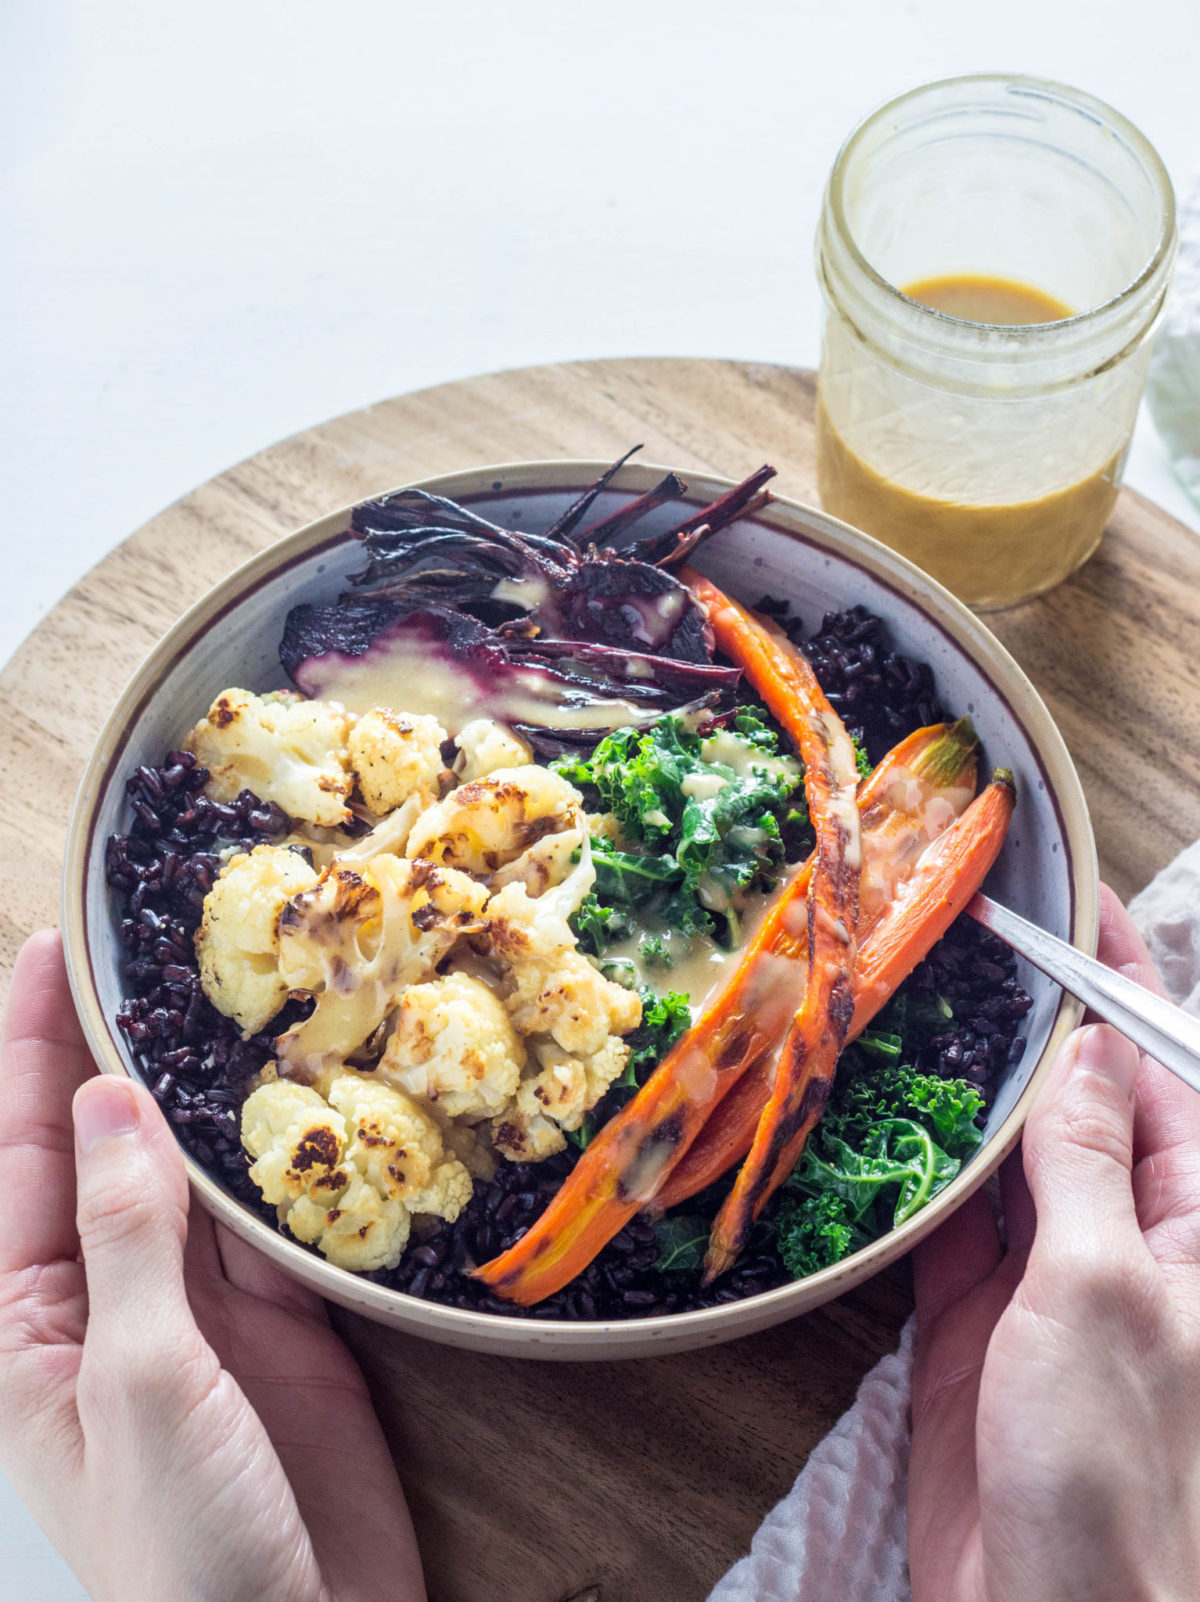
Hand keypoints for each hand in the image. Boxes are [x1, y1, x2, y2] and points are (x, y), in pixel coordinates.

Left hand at [0, 931, 426, 1601]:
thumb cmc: (182, 1557)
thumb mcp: (141, 1385)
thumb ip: (127, 1237)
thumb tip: (114, 1101)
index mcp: (27, 1324)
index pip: (18, 1154)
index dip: (33, 1048)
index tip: (52, 951)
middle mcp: (103, 1302)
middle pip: (102, 1149)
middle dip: (112, 1050)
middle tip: (146, 948)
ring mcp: (194, 1314)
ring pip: (189, 1175)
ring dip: (202, 1095)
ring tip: (226, 999)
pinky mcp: (278, 1328)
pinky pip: (270, 1222)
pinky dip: (281, 1160)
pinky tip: (296, 1100)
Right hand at [909, 884, 1199, 1601]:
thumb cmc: (1120, 1469)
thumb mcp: (1106, 1290)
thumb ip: (1089, 1165)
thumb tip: (1087, 1053)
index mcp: (1195, 1221)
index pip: (1164, 1069)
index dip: (1126, 984)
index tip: (1081, 903)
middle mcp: (1129, 1237)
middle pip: (1084, 1101)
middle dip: (1039, 1021)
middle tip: (974, 936)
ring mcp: (1050, 1279)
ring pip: (1011, 1152)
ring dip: (971, 1088)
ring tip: (921, 1002)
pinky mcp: (979, 1324)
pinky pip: (950, 1223)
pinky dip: (919, 1172)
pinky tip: (884, 1119)